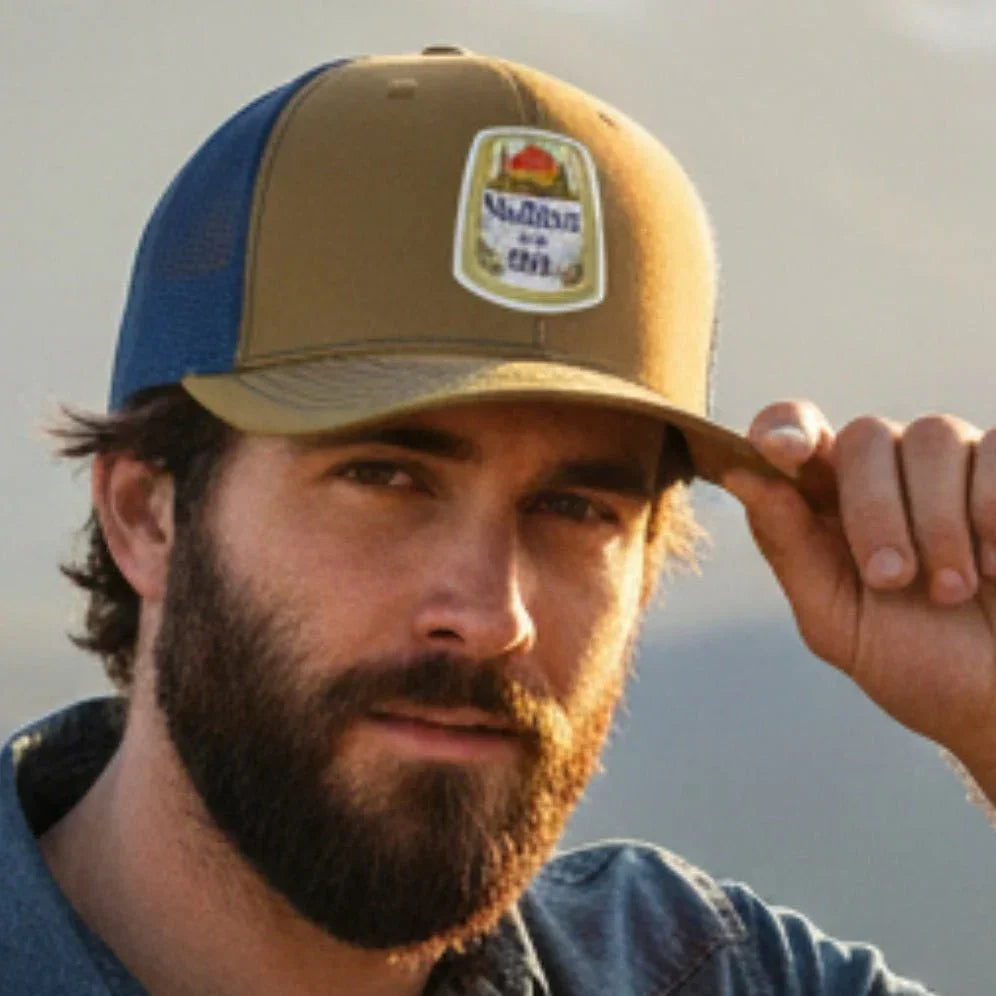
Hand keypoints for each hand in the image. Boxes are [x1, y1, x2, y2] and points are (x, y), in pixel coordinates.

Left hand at [723, 401, 995, 783]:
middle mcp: (886, 474)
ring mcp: (953, 468)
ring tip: (952, 591)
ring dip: (938, 521)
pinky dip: (992, 506)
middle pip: (864, 436)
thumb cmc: (918, 666)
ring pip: (932, 436)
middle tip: (892, 579)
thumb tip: (742, 476)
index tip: (783, 450)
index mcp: (827, 505)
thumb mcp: (837, 622)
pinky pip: (995, 448)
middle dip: (875, 510)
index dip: (781, 426)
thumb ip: (789, 547)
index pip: (790, 432)